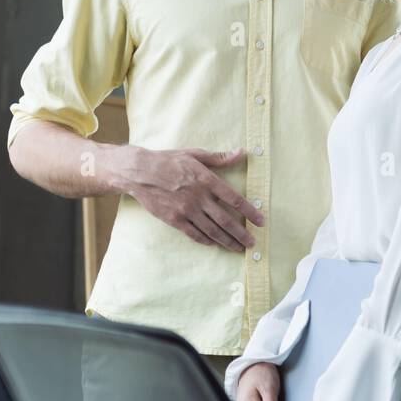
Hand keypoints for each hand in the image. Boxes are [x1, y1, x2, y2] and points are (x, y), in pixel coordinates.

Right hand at [107, 144, 263, 250]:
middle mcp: (198, 197)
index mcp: (206, 180)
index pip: (234, 199)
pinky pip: (193, 233)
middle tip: (253, 242)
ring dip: (226, 241)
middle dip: (241, 233)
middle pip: (225, 220)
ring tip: (238, 248)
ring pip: (211, 230)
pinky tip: (214, 244)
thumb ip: (219, 158)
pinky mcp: (174, 219)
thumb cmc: (168, 160)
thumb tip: (241, 153)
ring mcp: (186, 210)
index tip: (261, 221)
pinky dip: (206, 240)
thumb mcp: (195, 154)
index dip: (250, 212)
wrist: (139, 171)